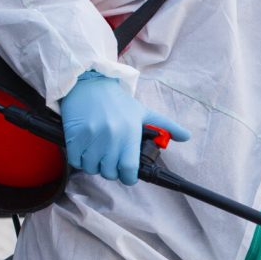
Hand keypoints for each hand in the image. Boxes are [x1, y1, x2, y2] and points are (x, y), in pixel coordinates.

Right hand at [60, 71, 190, 184]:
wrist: (88, 82)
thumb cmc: (117, 101)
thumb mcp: (144, 112)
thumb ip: (166, 126)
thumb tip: (186, 136)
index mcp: (129, 134)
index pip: (129, 170)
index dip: (128, 177)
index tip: (127, 174)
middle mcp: (111, 137)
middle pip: (110, 172)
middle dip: (111, 171)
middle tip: (111, 162)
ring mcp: (91, 137)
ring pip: (92, 168)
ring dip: (94, 166)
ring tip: (98, 155)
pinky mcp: (74, 135)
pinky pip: (76, 160)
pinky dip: (79, 160)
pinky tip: (84, 151)